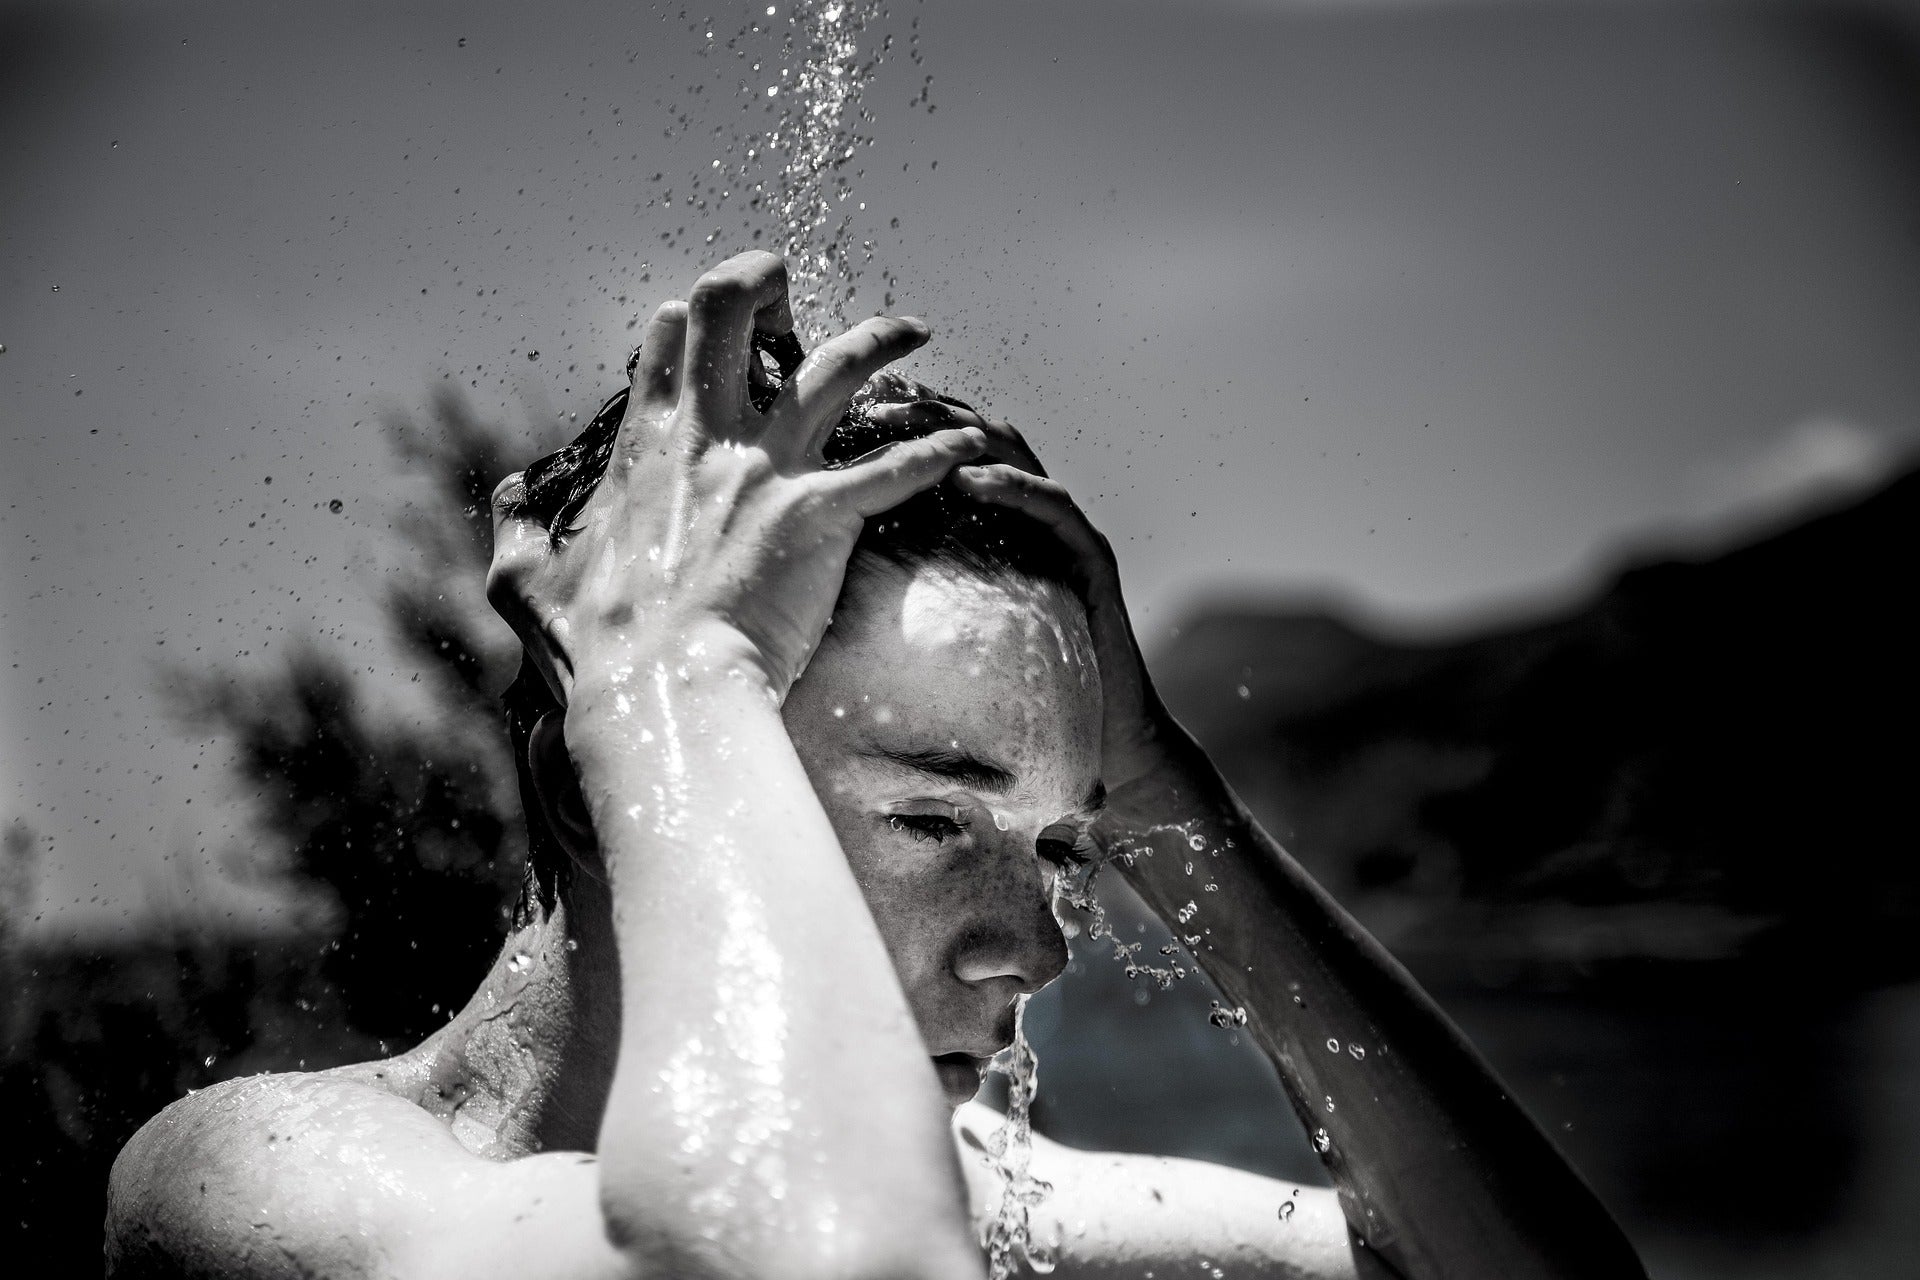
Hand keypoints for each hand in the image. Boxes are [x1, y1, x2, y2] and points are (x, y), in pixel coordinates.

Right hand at [486, 251, 988, 706]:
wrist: (660, 695)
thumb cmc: (592, 651)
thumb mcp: (523, 582)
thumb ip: (513, 530)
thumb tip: (503, 496)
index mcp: (643, 447)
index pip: (667, 343)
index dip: (689, 324)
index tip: (707, 326)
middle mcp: (707, 438)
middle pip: (733, 312)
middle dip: (764, 281)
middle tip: (791, 288)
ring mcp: (767, 470)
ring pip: (834, 367)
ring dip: (879, 337)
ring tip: (914, 328)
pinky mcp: (820, 514)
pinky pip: (896, 468)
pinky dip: (941, 454)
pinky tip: (975, 444)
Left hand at [862, 399, 1175, 797]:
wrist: (1100, 738)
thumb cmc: (1018, 691)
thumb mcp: (949, 629)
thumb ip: (908, 592)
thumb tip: (825, 584)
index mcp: (994, 521)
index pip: (946, 449)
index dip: (902, 423)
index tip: (846, 410)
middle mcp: (1032, 511)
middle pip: (977, 436)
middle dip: (925, 413)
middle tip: (874, 405)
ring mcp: (1065, 529)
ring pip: (1016, 456)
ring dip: (962, 437)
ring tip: (911, 429)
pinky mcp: (1092, 556)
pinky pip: (1053, 505)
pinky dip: (1011, 486)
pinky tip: (969, 481)